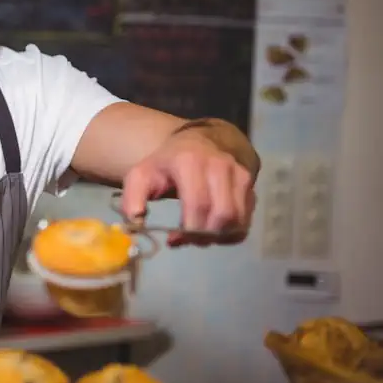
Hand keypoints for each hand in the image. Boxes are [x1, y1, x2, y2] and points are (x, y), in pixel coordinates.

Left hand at [119, 132, 254, 246]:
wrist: (198, 142)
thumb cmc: (166, 164)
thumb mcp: (141, 175)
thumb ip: (132, 198)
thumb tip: (135, 222)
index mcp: (190, 162)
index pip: (198, 203)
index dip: (188, 229)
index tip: (173, 239)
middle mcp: (220, 166)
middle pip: (222, 214)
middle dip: (203, 235)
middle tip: (187, 240)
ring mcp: (239, 174)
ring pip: (237, 219)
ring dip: (218, 236)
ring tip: (199, 235)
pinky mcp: (250, 186)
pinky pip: (246, 220)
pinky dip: (230, 233)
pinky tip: (213, 232)